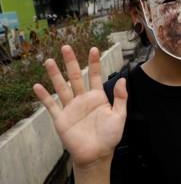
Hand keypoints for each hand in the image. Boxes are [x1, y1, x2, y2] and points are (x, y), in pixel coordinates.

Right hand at [33, 45, 127, 167]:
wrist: (97, 154)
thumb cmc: (110, 136)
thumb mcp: (119, 116)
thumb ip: (120, 98)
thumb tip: (122, 79)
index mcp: (98, 97)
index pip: (95, 75)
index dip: (94, 62)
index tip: (94, 48)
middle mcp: (83, 99)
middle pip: (76, 77)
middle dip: (71, 62)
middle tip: (66, 47)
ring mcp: (71, 108)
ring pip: (62, 87)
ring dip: (55, 75)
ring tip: (49, 61)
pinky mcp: (61, 119)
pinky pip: (52, 106)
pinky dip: (44, 97)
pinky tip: (37, 86)